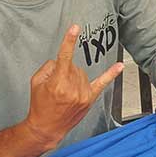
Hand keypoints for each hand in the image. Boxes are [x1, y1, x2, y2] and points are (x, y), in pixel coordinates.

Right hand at [24, 25, 123, 149]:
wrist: (47, 128)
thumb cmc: (40, 105)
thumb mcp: (36, 82)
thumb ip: (48, 67)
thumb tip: (61, 61)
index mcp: (58, 82)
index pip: (64, 56)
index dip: (69, 41)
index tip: (75, 28)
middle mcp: (72, 88)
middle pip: (73, 66)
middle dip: (64, 71)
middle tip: (56, 86)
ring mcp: (83, 94)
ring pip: (82, 73)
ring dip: (74, 78)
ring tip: (65, 93)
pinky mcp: (89, 100)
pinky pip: (102, 83)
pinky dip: (111, 74)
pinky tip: (119, 66)